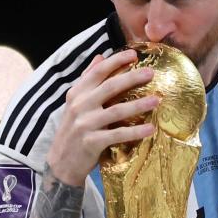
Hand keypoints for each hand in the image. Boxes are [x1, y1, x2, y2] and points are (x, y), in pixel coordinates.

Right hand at [46, 49, 158, 185]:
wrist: (61, 163)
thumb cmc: (72, 130)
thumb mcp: (75, 103)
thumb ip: (87, 80)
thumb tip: (100, 56)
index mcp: (76, 93)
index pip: (97, 72)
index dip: (115, 61)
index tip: (133, 54)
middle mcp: (80, 106)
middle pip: (110, 87)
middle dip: (132, 77)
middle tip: (151, 72)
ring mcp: (85, 124)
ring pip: (117, 110)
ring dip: (139, 104)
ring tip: (157, 100)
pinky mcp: (92, 142)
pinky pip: (118, 134)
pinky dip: (135, 132)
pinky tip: (150, 128)